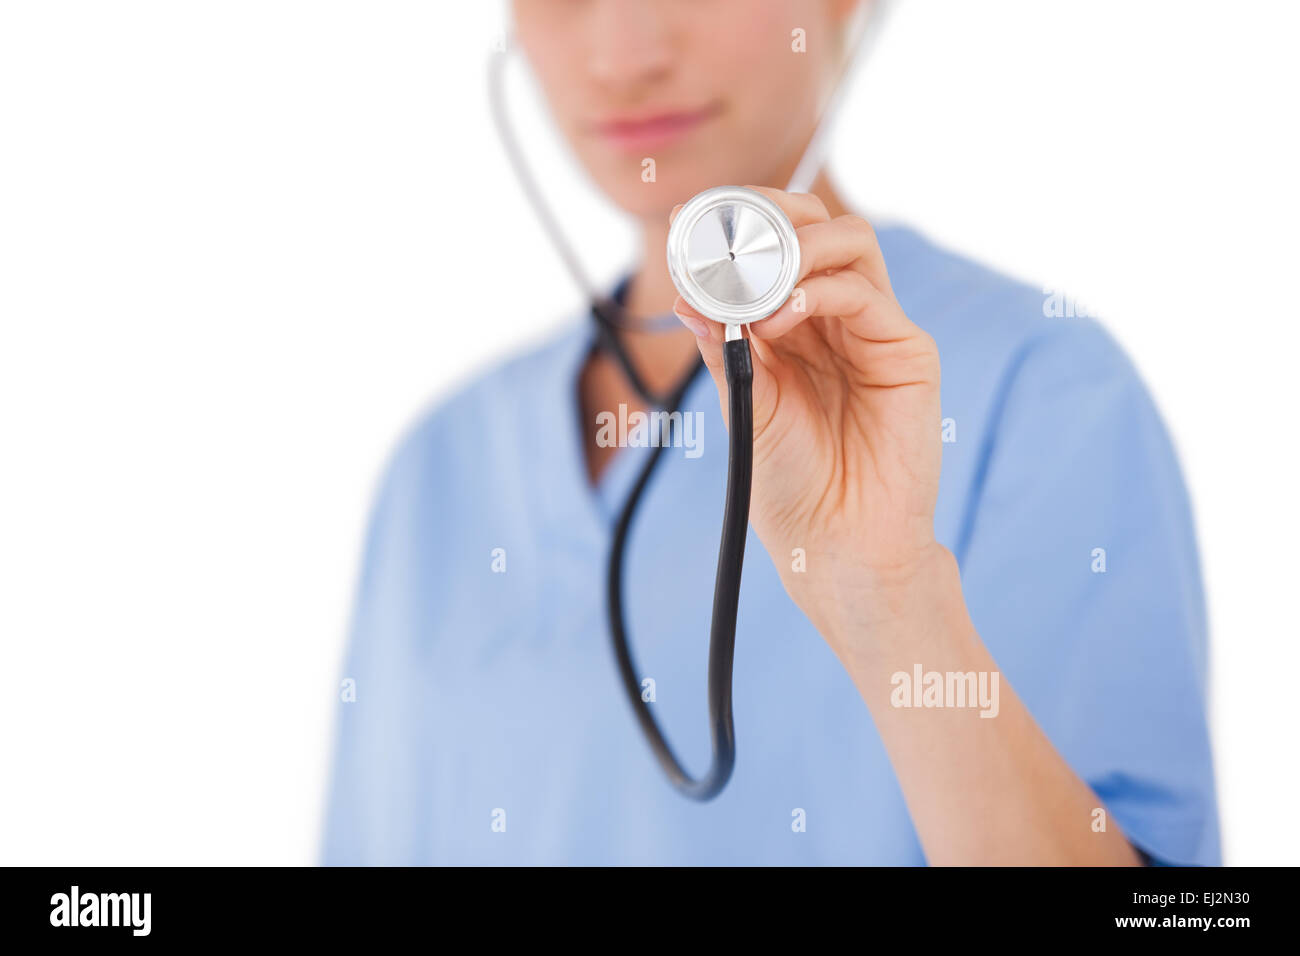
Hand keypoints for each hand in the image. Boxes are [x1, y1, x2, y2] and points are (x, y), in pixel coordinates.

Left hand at [672, 188, 946, 651]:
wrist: (836, 545)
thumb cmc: (788, 484)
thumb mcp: (742, 405)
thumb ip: (724, 347)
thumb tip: (686, 295)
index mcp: (794, 326)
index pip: (776, 246)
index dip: (739, 223)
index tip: (691, 223)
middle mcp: (837, 319)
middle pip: (819, 227)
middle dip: (772, 216)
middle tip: (727, 233)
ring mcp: (875, 331)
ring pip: (850, 244)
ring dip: (796, 248)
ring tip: (755, 281)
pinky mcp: (908, 353)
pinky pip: (867, 295)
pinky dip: (819, 291)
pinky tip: (780, 317)